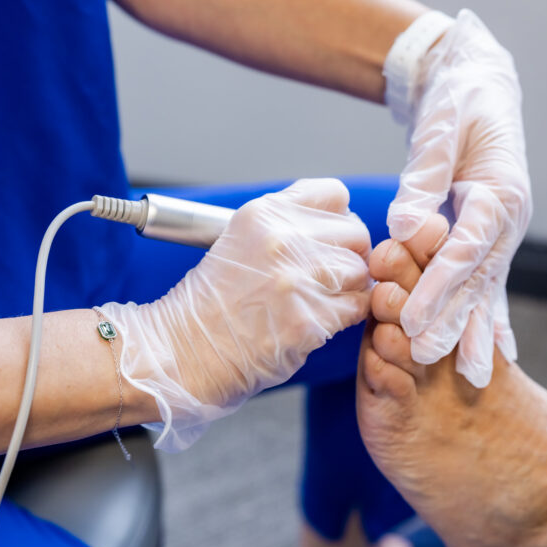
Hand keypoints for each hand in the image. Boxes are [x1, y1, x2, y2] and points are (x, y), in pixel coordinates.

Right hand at [100, 179, 370, 450]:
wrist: (185, 350)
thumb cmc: (211, 303)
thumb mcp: (241, 240)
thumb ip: (287, 225)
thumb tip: (340, 225)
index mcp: (265, 214)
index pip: (335, 195)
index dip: (338, 220)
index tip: (331, 240)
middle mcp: (283, 239)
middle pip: (356, 233)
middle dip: (348, 256)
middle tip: (329, 278)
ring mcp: (298, 279)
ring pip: (360, 271)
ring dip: (349, 288)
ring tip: (321, 302)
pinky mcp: (310, 319)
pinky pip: (356, 308)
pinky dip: (346, 316)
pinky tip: (320, 322)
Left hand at [387, 9, 531, 387]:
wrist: (479, 88)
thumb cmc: (456, 105)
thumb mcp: (438, 131)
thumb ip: (422, 181)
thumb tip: (404, 226)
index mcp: (498, 192)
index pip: (466, 248)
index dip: (439, 286)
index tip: (413, 320)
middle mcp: (508, 219)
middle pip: (479, 278)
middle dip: (455, 321)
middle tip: (429, 360)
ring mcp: (503, 232)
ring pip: (486, 289)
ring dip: (476, 330)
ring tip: (472, 375)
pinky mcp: (489, 238)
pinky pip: (488, 284)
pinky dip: (490, 319)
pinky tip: (494, 353)